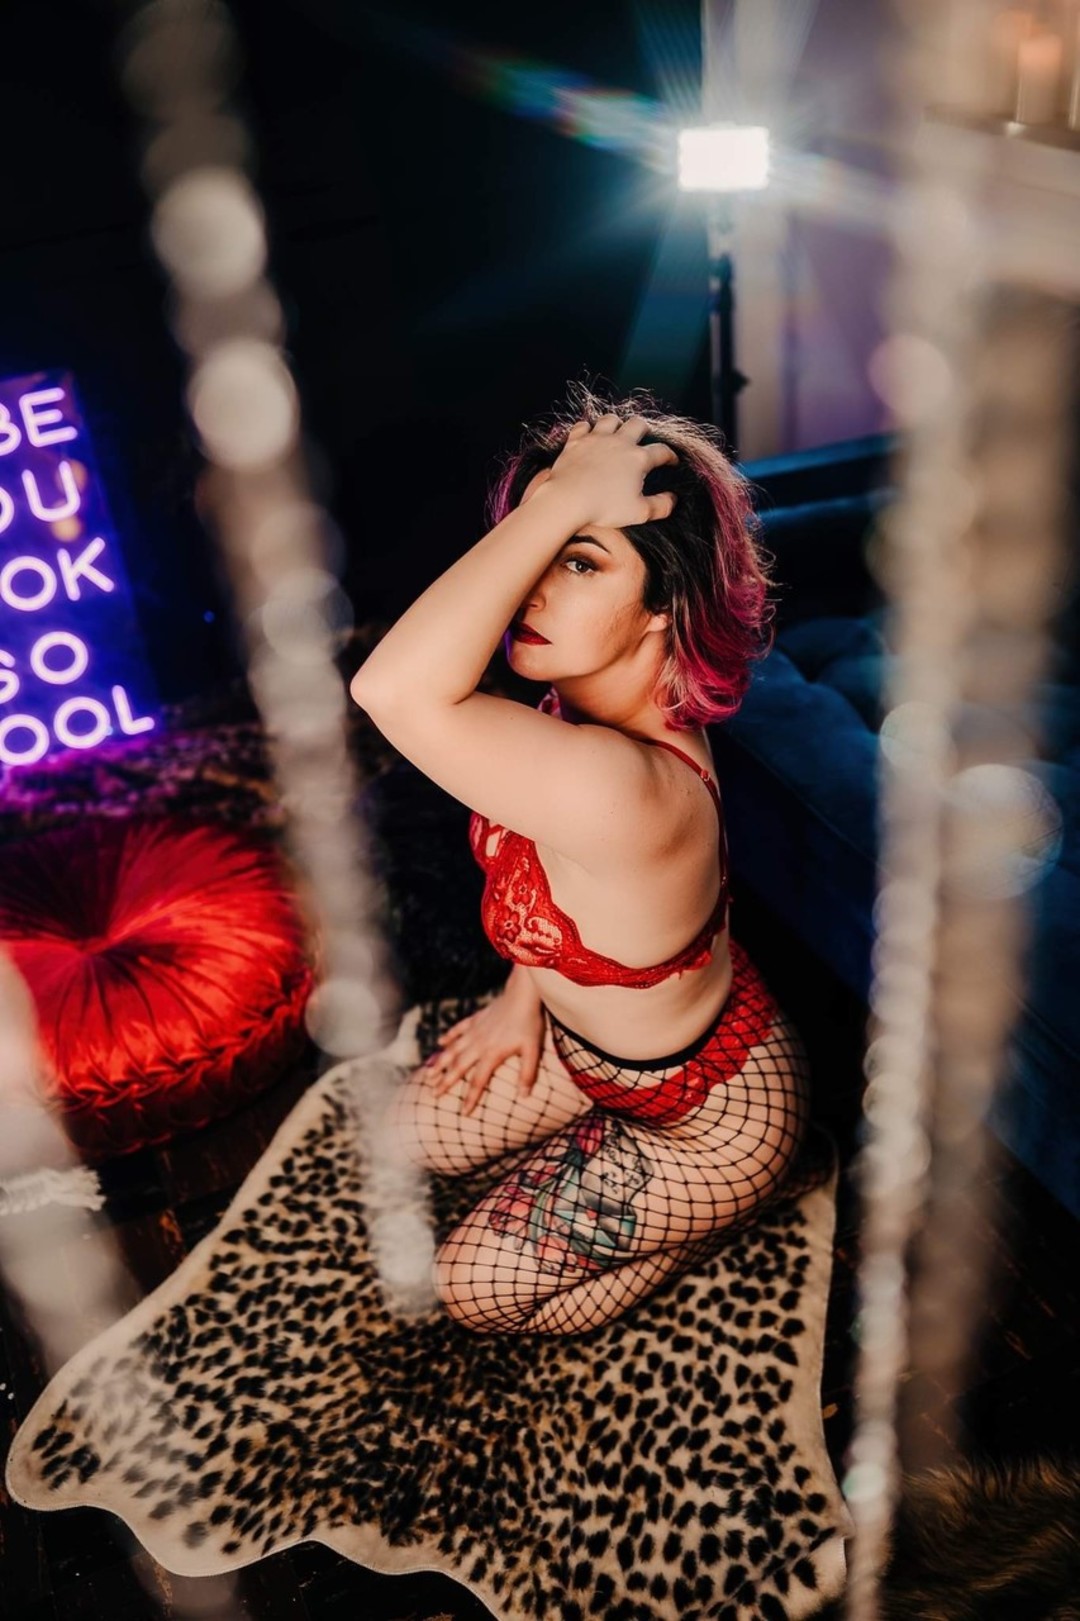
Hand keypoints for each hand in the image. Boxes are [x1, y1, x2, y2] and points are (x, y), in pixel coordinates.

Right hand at [423, 982, 545, 1115]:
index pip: (478, 1081)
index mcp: (492, 1054)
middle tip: (432, 1094)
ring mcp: (474, 1030)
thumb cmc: (529, 1023)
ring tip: (428, 1074)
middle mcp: (478, 1044)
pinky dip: (448, 1037)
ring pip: (453, 1050)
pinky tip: (440, 1043)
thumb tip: (524, 1096)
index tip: (464, 1113)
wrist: (522, 994)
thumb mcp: (533, 1050)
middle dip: (445, 1082)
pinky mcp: (476, 1019)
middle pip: (458, 1067)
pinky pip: (458, 1029)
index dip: (471, 1098)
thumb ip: (528, 1074)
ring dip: (440, 1062)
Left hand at [541, 414, 677, 530]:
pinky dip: (587, 428)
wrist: (568, 499)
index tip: (671, 461)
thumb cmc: (604, 507)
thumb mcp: (638, 513)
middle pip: (637, 424)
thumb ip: (660, 506)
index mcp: (638, 459)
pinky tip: (588, 434)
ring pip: (611, 419)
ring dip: (616, 423)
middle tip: (644, 437)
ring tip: (617, 431)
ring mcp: (596, 439)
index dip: (670, 455)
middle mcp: (620, 442)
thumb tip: (673, 500)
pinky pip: (583, 426)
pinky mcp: (576, 440)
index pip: (661, 451)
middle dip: (644, 429)